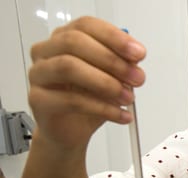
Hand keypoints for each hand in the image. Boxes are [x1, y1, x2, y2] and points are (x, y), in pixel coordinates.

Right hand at [27, 16, 145, 150]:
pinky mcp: (38, 100)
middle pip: (74, 42)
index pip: (86, 26)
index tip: (138, 53)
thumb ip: (121, 66)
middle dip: (112, 60)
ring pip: (68, 67)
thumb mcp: (111, 80)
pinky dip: (103, 108)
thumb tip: (134, 61)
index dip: (114, 37)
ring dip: (105, 83)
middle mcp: (47, 52)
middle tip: (136, 78)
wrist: (69, 131)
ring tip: (128, 99)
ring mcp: (39, 74)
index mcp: (64, 39)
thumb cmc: (87, 100)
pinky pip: (71, 100)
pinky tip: (121, 115)